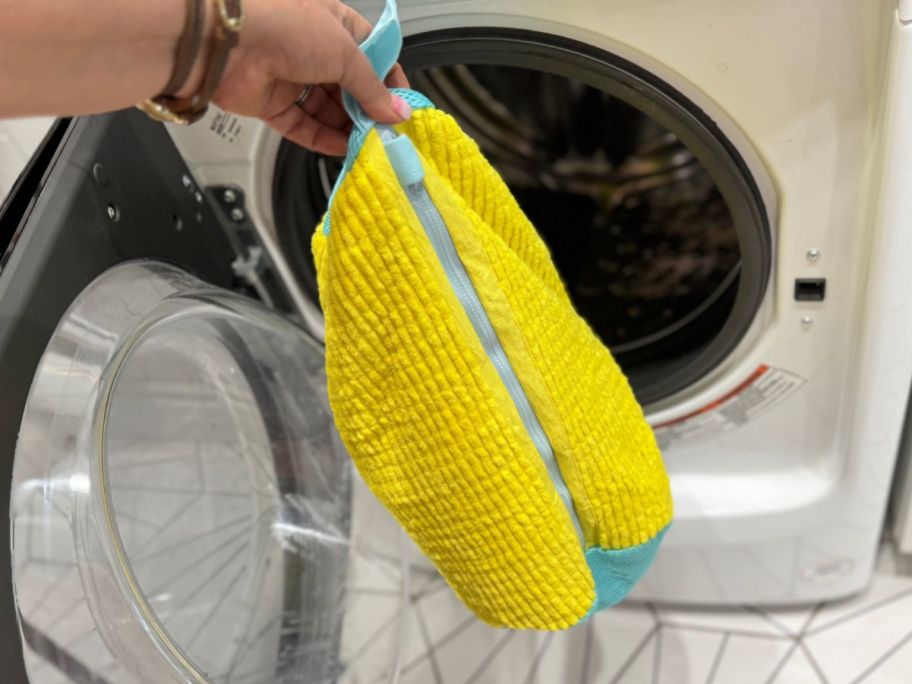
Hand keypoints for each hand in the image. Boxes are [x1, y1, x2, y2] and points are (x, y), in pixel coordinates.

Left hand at [204, 0, 409, 155]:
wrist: (228, 41)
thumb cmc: (286, 26)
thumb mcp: (345, 54)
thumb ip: (372, 88)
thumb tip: (397, 113)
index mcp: (335, 25)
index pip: (372, 55)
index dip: (389, 81)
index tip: (403, 107)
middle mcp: (314, 49)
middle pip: (350, 88)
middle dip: (368, 111)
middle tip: (387, 132)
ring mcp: (293, 77)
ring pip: (328, 110)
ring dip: (348, 129)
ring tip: (368, 145)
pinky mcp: (273, 104)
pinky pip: (304, 126)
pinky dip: (323, 139)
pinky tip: (341, 149)